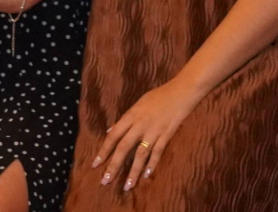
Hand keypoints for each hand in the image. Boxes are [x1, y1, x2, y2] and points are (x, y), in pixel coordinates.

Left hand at [90, 79, 204, 191]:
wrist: (182, 92)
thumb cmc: (159, 96)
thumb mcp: (138, 104)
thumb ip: (125, 119)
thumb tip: (111, 131)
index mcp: (131, 116)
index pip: (113, 136)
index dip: (103, 150)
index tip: (96, 164)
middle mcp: (140, 125)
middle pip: (124, 148)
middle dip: (114, 166)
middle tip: (106, 181)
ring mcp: (154, 131)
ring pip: (140, 154)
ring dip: (133, 171)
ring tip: (127, 186)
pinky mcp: (166, 135)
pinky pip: (158, 152)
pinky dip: (152, 164)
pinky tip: (146, 175)